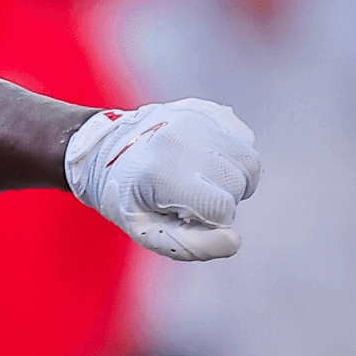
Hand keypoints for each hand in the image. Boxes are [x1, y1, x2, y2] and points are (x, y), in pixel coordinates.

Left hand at [63, 99, 260, 261]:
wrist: (105, 150)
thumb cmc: (127, 198)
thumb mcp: (145, 231)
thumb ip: (189, 246)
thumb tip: (233, 242)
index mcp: (163, 170)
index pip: (221, 207)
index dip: (210, 221)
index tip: (184, 215)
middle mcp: (184, 137)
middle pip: (238, 184)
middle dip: (222, 200)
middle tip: (191, 198)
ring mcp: (198, 117)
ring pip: (249, 161)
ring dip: (234, 180)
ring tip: (203, 182)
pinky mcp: (210, 109)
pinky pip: (246, 140)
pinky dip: (234, 157)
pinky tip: (206, 161)